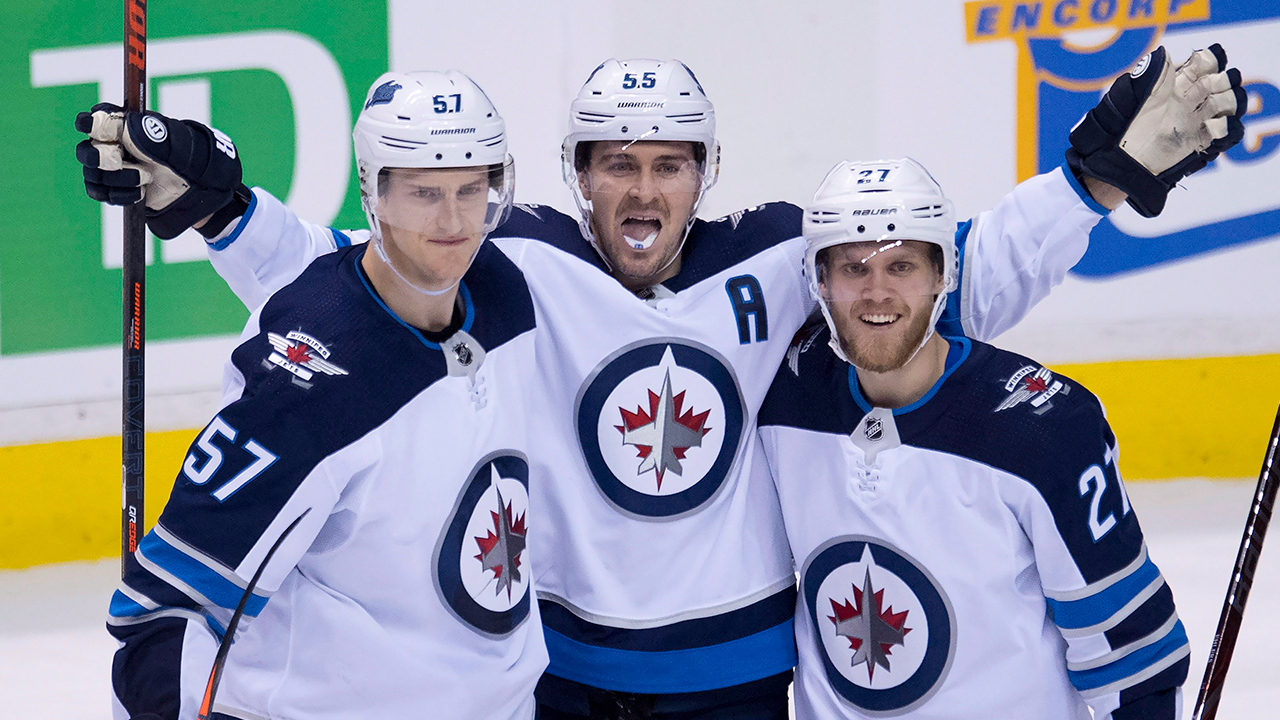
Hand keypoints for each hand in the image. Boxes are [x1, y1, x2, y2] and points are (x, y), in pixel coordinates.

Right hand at [74, 103, 247, 238]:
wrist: (196, 186)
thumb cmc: (184, 156)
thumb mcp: (168, 141)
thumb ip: (139, 130)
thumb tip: (107, 121)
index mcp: (122, 125)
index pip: (93, 120)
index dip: (88, 123)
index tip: (87, 125)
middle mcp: (112, 145)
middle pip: (86, 152)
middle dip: (101, 158)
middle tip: (118, 160)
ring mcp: (112, 169)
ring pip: (94, 176)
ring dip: (121, 179)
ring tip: (146, 177)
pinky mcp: (115, 189)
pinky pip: (102, 194)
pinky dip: (121, 195)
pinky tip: (141, 192)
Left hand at [1066, 44, 1245, 216]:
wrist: (1124, 157)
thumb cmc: (1125, 124)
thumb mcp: (1136, 95)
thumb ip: (1152, 74)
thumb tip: (1164, 52)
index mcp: (1177, 85)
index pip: (1205, 64)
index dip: (1211, 60)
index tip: (1206, 60)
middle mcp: (1192, 100)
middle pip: (1223, 82)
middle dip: (1222, 81)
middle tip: (1208, 87)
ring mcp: (1199, 120)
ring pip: (1231, 103)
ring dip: (1228, 101)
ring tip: (1212, 108)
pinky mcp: (1202, 141)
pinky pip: (1228, 132)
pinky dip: (1228, 127)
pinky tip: (1214, 126)